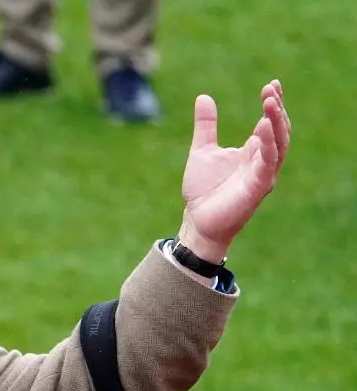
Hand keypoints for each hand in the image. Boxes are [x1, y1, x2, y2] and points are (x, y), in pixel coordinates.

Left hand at [178, 81, 290, 262]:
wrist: (196, 220)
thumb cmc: (203, 189)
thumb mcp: (202, 150)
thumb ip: (206, 126)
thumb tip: (204, 96)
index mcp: (252, 152)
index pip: (270, 123)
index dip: (274, 104)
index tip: (272, 84)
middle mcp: (262, 161)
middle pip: (279, 131)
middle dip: (277, 110)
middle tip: (271, 90)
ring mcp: (262, 175)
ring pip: (279, 145)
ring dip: (276, 123)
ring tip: (270, 103)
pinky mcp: (258, 188)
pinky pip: (268, 163)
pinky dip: (268, 144)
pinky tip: (262, 127)